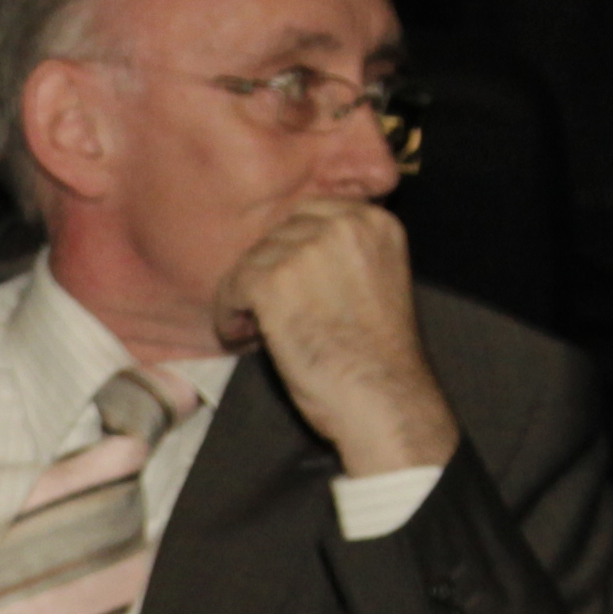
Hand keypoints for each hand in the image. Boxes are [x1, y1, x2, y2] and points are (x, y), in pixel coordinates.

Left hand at [217, 192, 455, 474]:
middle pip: (279, 234)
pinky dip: (228, 313)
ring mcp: (308, 250)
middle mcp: (344, 225)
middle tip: (263, 310)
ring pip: (253, 259)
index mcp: (376, 223)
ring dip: (246, 293)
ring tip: (253, 328)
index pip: (313, 214)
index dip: (292, 250)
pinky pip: (233, 286)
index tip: (286, 282)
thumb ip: (345, 258)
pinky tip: (239, 336)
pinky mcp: (274, 281)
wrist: (383, 398)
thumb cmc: (382, 359)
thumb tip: (289, 257)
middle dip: (268, 269)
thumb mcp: (378, 283)